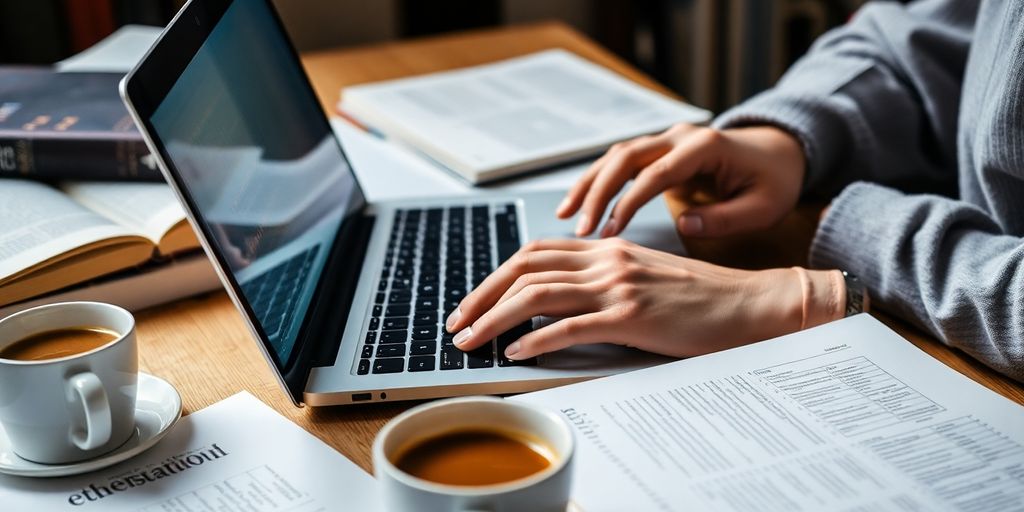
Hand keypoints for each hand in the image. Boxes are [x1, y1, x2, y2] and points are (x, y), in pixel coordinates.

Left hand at [444, 238, 842, 360]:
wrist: (751, 304)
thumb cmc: (698, 298)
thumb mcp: (643, 277)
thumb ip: (601, 279)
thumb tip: (556, 299)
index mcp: (607, 248)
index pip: (534, 253)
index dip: (495, 276)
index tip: (473, 302)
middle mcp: (607, 259)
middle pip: (524, 268)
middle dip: (481, 296)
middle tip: (457, 322)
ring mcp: (619, 286)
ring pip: (537, 294)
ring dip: (495, 319)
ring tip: (471, 341)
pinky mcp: (633, 316)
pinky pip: (570, 326)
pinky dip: (535, 339)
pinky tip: (516, 352)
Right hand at [557, 124, 805, 237]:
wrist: (779, 151)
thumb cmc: (774, 182)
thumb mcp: (764, 206)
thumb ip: (726, 218)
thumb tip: (685, 226)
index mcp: (704, 146)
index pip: (657, 173)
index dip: (629, 202)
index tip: (610, 231)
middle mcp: (679, 136)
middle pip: (625, 157)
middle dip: (598, 192)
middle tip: (579, 227)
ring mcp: (666, 139)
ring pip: (615, 155)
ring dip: (588, 184)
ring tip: (565, 215)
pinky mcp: (659, 150)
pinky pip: (620, 162)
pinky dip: (597, 181)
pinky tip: (578, 204)